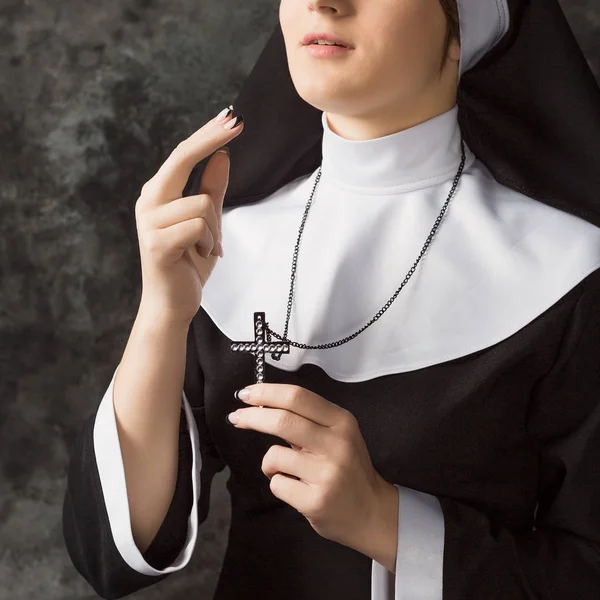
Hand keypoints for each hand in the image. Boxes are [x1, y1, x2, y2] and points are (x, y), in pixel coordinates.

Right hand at [135, 105, 243, 325]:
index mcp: (158, 194)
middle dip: (211, 139)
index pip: (183, 156)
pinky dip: (210, 243)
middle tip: (236, 122)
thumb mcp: (207, 223)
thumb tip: (222, 156)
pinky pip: (198, 227)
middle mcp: (148, 202)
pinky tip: (201, 256)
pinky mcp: (157, 244)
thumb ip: (212, 190)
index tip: (231, 117)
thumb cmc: (188, 263)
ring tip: (208, 248)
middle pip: (182, 159)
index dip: (207, 135)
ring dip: (216, 230)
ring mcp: (149, 222)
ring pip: (202, 203)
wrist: (173, 304)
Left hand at [229, 383, 392, 549]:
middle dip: (252, 417)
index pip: (298, 397)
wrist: (371, 512)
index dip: (267, 392)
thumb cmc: (348, 468)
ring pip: (274, 455)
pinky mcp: (316, 501)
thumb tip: (261, 404)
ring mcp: (327, 474)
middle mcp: (337, 444)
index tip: (246, 394)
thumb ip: (307, 420)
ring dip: (269, 462)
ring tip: (285, 470)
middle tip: (236, 418)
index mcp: (341, 422)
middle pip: (282, 420)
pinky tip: (296, 488)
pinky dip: (278, 483)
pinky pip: (277, 484)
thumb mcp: (338, 435)